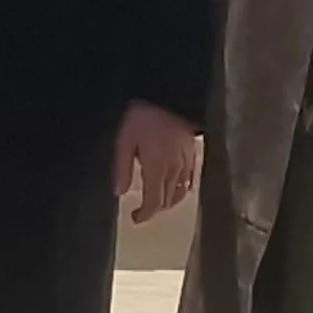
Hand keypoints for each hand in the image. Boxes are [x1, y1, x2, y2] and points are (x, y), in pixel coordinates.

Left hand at [115, 101, 200, 222]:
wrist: (171, 94)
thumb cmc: (144, 116)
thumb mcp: (125, 140)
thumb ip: (122, 168)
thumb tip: (119, 192)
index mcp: (157, 169)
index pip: (154, 203)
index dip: (145, 215)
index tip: (134, 218)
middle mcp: (175, 170)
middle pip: (167, 201)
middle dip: (154, 210)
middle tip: (142, 211)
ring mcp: (187, 163)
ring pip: (180, 193)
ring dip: (168, 202)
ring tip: (156, 202)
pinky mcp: (193, 155)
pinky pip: (190, 180)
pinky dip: (182, 190)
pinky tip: (175, 187)